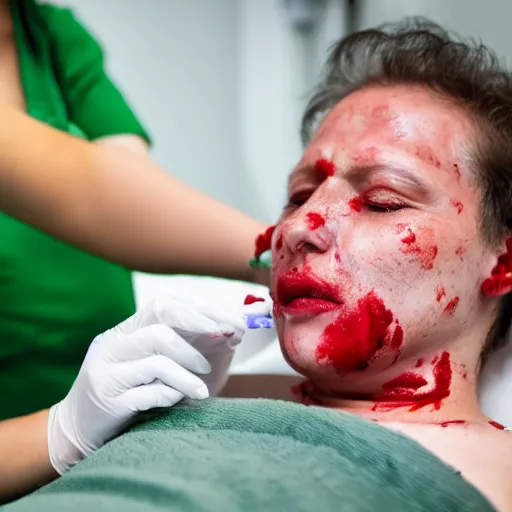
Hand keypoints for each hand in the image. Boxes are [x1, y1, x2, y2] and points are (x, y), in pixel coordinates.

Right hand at [47, 296, 244, 473]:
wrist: (78, 427)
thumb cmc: (131, 391)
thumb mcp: (154, 361)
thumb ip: (188, 343)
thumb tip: (236, 328)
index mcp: (125, 330)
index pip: (163, 304)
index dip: (199, 311)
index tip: (229, 323)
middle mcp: (113, 345)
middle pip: (160, 324)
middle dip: (198, 331)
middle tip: (223, 344)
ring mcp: (107, 371)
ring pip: (158, 360)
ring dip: (188, 373)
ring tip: (203, 388)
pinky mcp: (108, 400)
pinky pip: (149, 393)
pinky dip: (172, 395)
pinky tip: (180, 400)